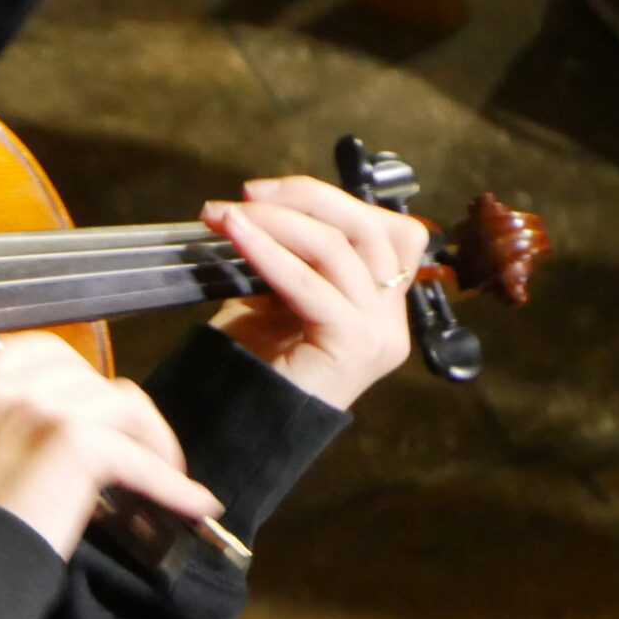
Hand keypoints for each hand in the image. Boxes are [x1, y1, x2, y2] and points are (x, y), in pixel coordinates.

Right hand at [0, 333, 221, 558]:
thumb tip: (49, 446)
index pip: (39, 355)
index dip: (78, 378)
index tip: (94, 406)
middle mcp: (3, 390)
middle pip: (89, 377)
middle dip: (119, 411)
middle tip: (134, 446)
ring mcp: (40, 410)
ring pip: (123, 407)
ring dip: (152, 441)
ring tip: (166, 473)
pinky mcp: (74, 442)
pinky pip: (140, 458)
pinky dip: (171, 484)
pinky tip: (190, 503)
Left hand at [201, 176, 429, 409]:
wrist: (238, 426)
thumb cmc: (254, 363)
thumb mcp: (274, 297)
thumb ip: (290, 256)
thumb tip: (266, 207)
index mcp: (380, 303)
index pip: (383, 228)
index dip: (326, 200)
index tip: (263, 193)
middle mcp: (391, 317)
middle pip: (369, 227)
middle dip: (303, 199)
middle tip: (246, 195)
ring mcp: (379, 332)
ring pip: (342, 247)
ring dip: (278, 221)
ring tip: (228, 215)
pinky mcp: (355, 345)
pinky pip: (313, 284)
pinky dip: (271, 254)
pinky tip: (237, 238)